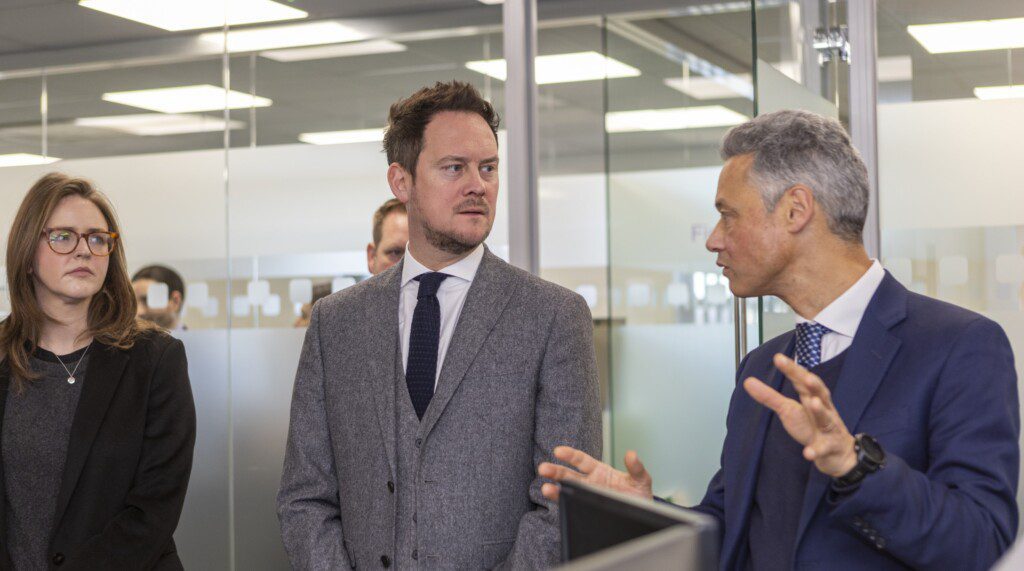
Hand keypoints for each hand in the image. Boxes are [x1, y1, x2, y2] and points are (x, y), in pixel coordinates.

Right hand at [538, 446, 653, 500]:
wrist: (642, 514)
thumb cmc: (638, 495)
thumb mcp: (641, 480)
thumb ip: (636, 468)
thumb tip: (631, 454)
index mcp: (600, 471)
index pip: (582, 460)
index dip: (570, 455)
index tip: (558, 451)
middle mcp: (590, 482)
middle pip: (569, 475)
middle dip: (556, 471)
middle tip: (543, 469)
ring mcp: (587, 496)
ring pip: (567, 490)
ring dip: (556, 489)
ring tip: (545, 488)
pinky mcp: (587, 508)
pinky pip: (572, 504)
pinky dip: (563, 502)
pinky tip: (556, 499)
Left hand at [743, 353, 856, 477]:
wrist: (837, 454)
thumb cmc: (812, 425)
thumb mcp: (789, 410)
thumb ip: (770, 397)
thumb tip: (747, 381)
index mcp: (812, 398)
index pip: (803, 381)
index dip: (792, 370)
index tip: (779, 358)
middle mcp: (824, 409)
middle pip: (820, 394)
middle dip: (814, 384)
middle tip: (806, 376)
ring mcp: (828, 428)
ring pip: (826, 418)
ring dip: (820, 411)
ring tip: (813, 403)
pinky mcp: (829, 447)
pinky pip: (823, 449)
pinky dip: (816, 450)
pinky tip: (808, 453)